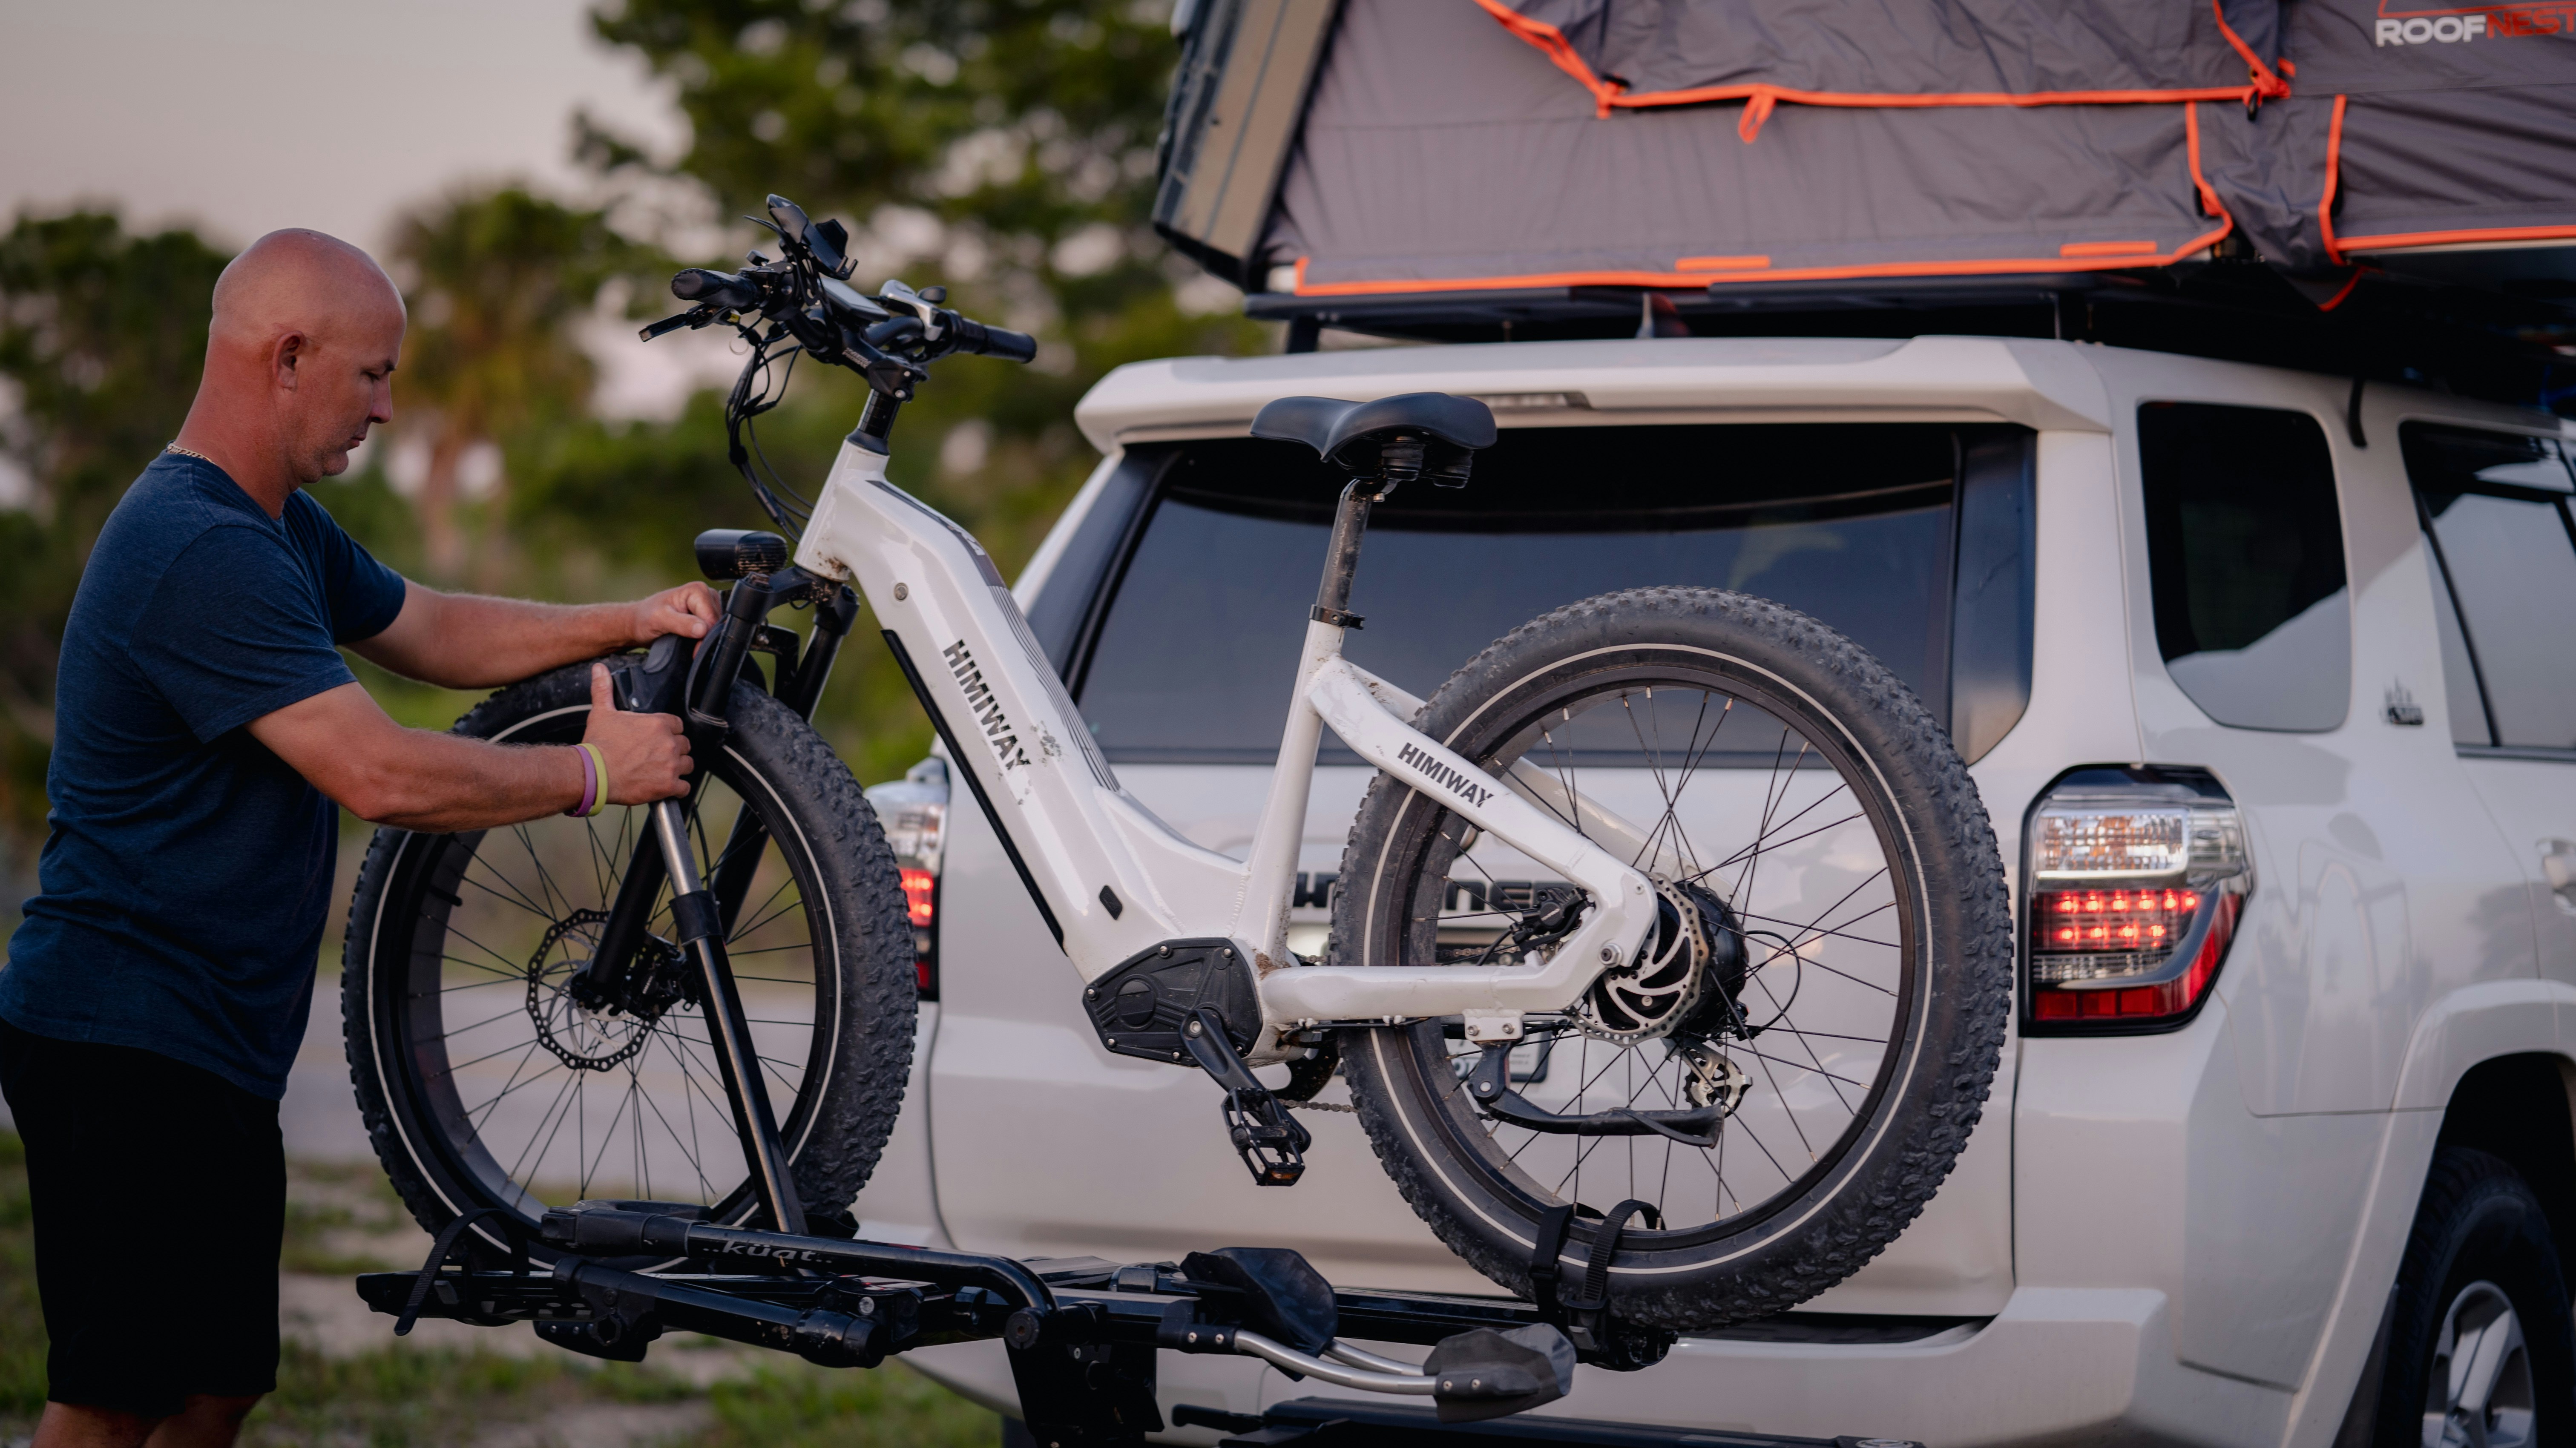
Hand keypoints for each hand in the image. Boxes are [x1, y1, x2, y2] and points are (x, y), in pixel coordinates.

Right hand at [582, 663, 691, 804]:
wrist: (592, 774)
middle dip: (674, 749)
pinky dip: (677, 788)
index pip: (678, 725)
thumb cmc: (598, 745)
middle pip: (685, 745)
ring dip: (678, 768)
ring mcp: (670, 765)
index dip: (670, 731)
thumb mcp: (601, 713)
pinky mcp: (668, 786)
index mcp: (658, 724)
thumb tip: (599, 668)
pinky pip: (685, 788)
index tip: (659, 738)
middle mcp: (668, 743)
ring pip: (688, 764)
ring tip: (662, 770)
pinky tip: (665, 786)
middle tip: (658, 756)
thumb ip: (604, 689)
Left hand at [630, 582, 718, 645]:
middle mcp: (705, 594)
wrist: (637, 623)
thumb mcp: (660, 620)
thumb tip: (703, 629)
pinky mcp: (705, 614)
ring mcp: (706, 605)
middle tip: (684, 641)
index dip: (704, 636)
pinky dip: (703, 638)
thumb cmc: (645, 618)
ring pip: (715, 628)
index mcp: (697, 590)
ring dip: (703, 638)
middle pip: (716, 623)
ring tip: (684, 638)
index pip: (712, 619)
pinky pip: (712, 630)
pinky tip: (690, 638)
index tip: (692, 647)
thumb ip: (682, 624)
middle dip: (704, 637)